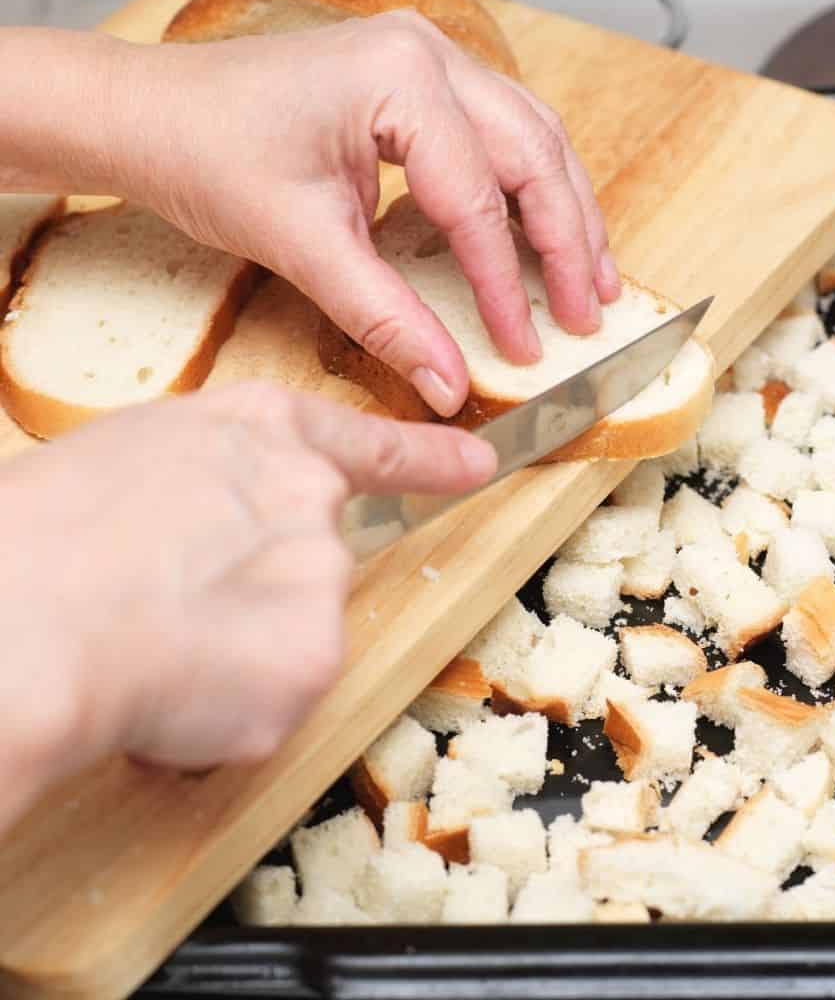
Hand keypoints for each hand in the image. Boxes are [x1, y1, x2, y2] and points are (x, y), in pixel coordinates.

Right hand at [0, 381, 495, 833]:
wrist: (27, 609)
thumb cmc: (41, 532)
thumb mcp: (135, 462)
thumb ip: (210, 488)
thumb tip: (209, 539)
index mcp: (261, 432)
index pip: (371, 447)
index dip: (430, 459)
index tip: (477, 464)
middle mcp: (310, 496)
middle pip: (314, 561)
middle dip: (258, 597)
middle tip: (170, 610)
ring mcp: (321, 576)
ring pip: (288, 639)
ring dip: (232, 657)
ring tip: (148, 647)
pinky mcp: (316, 658)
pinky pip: (272, 702)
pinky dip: (224, 715)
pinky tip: (165, 692)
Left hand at [108, 15, 620, 415]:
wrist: (148, 114)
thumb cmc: (205, 151)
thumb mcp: (302, 245)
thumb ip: (385, 316)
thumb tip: (447, 382)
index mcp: (399, 79)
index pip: (479, 199)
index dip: (507, 285)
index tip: (524, 344)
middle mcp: (428, 54)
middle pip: (535, 154)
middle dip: (570, 241)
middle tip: (588, 312)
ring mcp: (427, 61)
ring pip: (533, 138)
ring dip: (566, 210)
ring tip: (593, 277)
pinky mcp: (418, 83)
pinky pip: (501, 134)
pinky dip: (531, 188)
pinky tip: (546, 231)